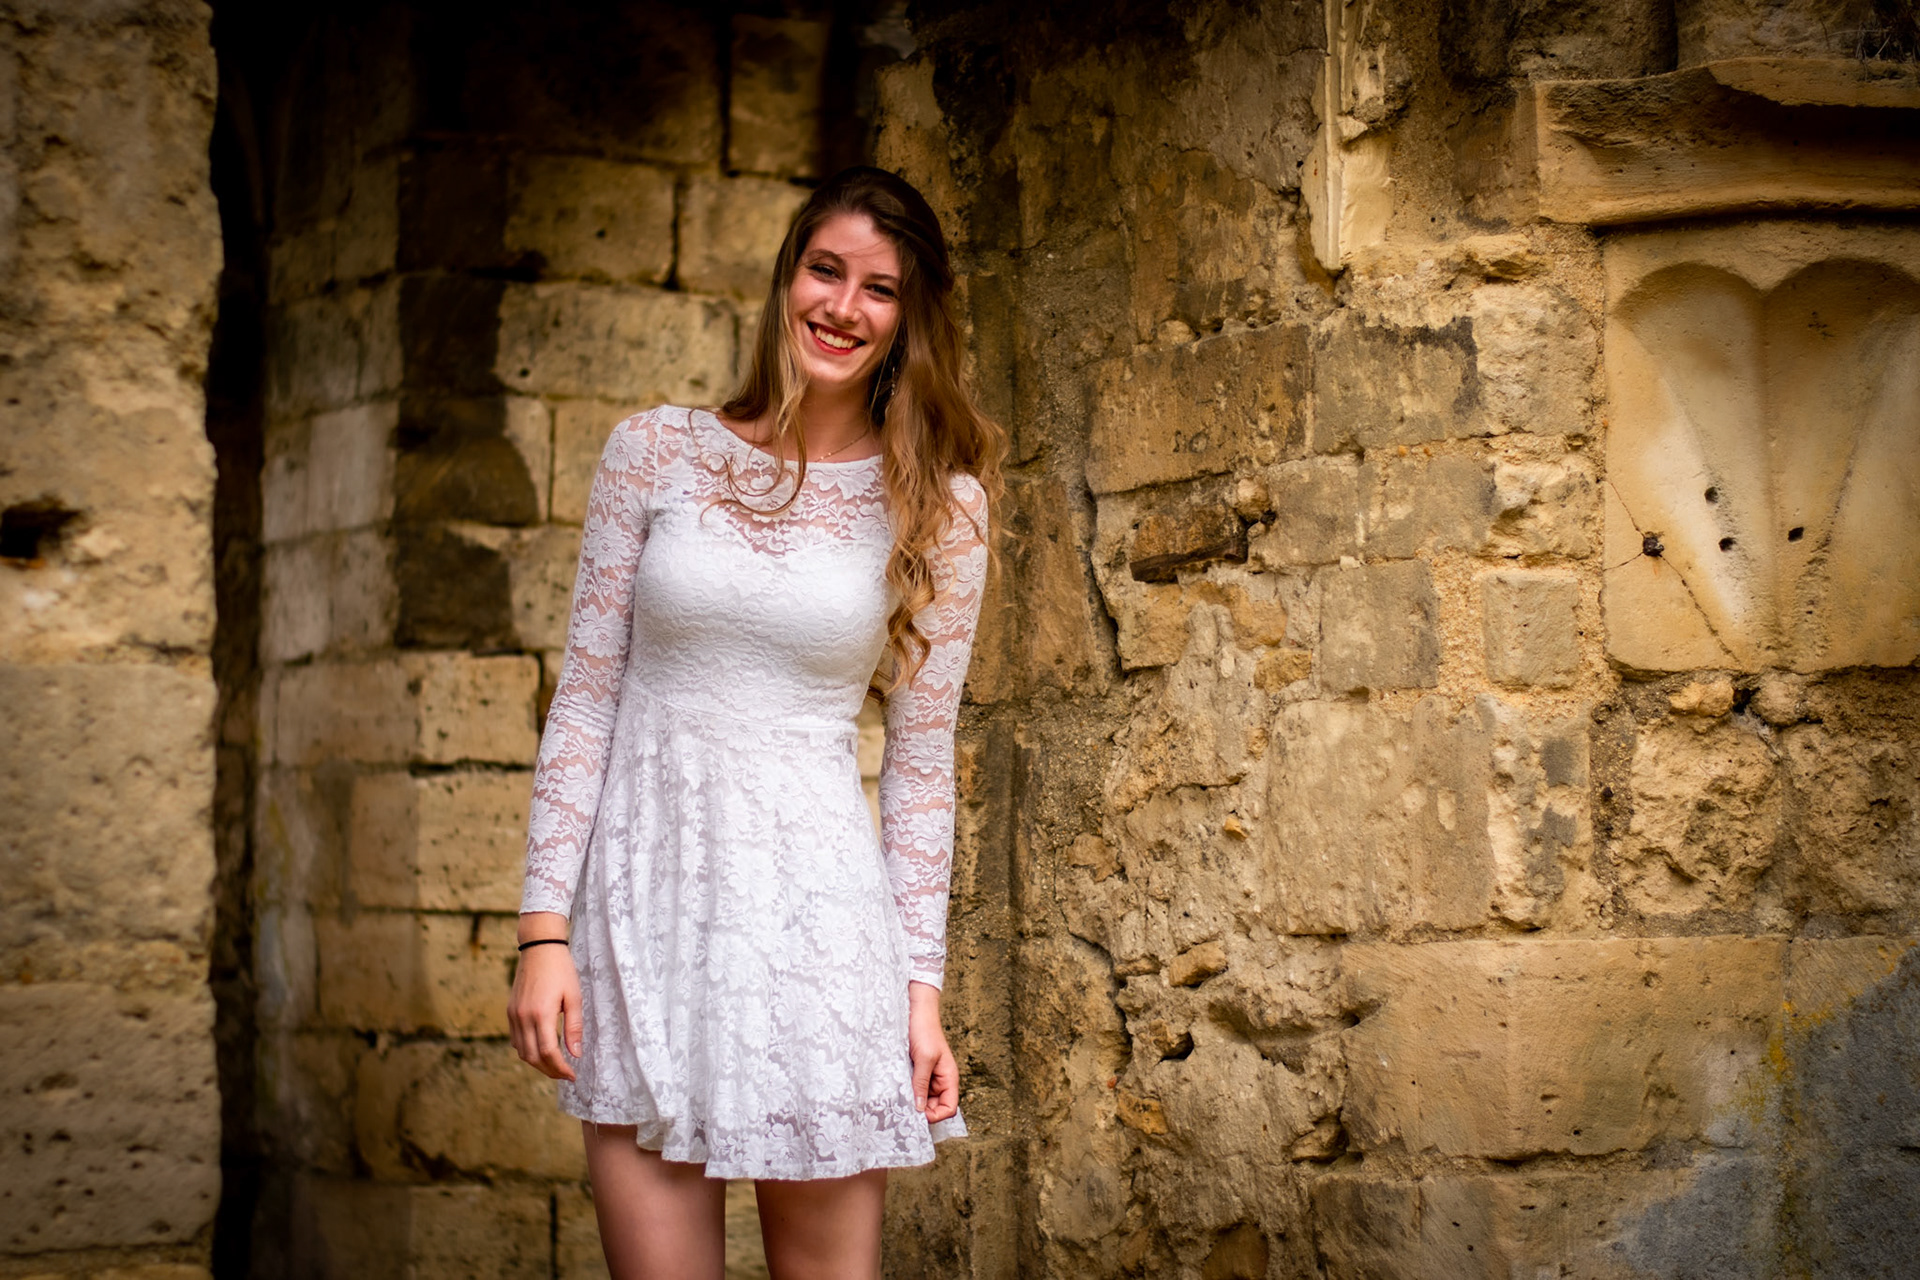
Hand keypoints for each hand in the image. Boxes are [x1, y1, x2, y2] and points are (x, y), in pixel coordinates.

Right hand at [508, 915, 582, 1080]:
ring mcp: (514, 1014)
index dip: (560, 1068)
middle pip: (532, 1057)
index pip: (548, 1052)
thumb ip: (574, 1027)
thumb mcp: (574, 997)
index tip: (572, 1075)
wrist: (539, 947)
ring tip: (555, 1066)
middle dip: (549, 1071)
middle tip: (565, 1075)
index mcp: (541, 1014)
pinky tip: (541, 1049)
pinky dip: (527, 1050)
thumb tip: (575, 1054)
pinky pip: (515, 1039)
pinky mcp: (510, 1011)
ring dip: (537, 1063)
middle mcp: (523, 1017)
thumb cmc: (561, 969)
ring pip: (521, 1051)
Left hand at [907, 981, 959, 1123]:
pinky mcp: (915, 1072)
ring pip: (921, 1100)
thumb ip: (921, 1083)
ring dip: (911, 1102)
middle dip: (921, 1111)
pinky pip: (912, 1088)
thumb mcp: (924, 1058)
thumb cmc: (924, 1031)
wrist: (914, 1010)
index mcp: (949, 1078)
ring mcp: (926, 1077)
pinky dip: (905, 1092)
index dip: (936, 1115)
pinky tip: (895, 1090)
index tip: (918, 1115)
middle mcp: (939, 1080)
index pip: (949, 1107)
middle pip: (934, 1107)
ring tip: (898, 1099)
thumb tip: (919, 1108)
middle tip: (904, 1110)